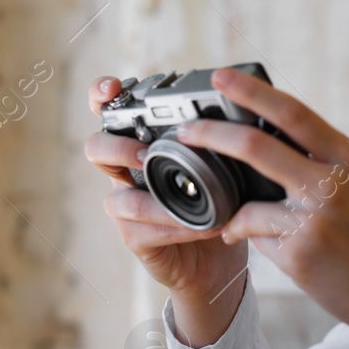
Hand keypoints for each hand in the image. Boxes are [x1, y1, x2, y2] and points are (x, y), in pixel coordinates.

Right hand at [86, 76, 247, 346]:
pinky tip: (203, 225)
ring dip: (153, 198)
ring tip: (183, 198)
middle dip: (116, 146)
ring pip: (117, 197)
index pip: (111, 111)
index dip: (102, 95)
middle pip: (96, 148)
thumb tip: (252, 109)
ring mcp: (127, 206)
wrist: (221, 260)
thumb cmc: (221, 204)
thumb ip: (224, 139)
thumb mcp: (226, 166)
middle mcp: (128, 171)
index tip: (114, 88)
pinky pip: (143, 228)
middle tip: (146, 153)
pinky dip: (176, 225)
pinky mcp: (134, 237)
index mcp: (146, 143)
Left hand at [167, 68, 348, 348]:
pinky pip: (257, 236)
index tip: (223, 78)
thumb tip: (294, 135)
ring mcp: (316, 221)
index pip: (295, 114)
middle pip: (258, 147)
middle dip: (214, 135)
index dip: (253, 92)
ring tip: (224, 211)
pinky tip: (244, 237)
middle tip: (189, 131)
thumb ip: (337, 159)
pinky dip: (246, 234)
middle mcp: (334, 185)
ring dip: (229, 205)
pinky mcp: (302, 255)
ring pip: (250, 201)